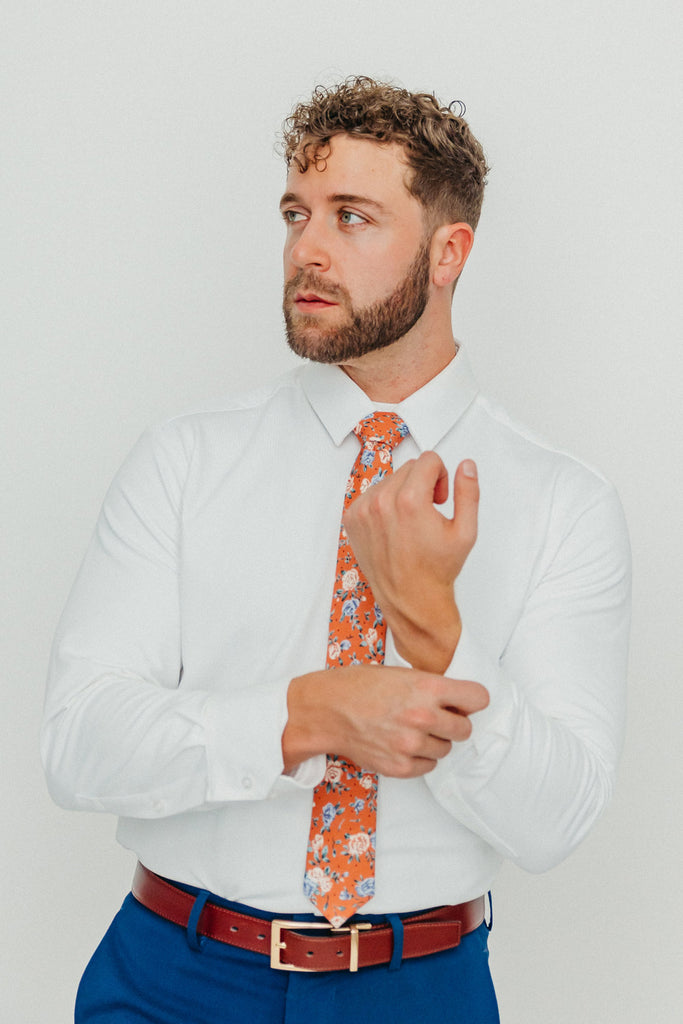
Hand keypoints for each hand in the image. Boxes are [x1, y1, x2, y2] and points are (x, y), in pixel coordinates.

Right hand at [283, 664, 488, 776]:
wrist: (325, 711)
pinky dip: (420, 757)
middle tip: (435, 716)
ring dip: (435, 740)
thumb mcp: (400, 674)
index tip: (465, 702)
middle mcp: (423, 716)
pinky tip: (402, 743)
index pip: (478, 698)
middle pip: (465, 729)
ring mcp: (412, 744)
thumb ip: (432, 687)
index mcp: (427, 687)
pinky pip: (429, 766)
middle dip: (453, 722)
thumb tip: (459, 702)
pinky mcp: (401, 766)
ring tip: (411, 729)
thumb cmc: (358, 686)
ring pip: (447, 749)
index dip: (472, 700)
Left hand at [343, 455, 478, 672]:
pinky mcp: (352, 520)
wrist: (411, 599)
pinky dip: (384, 504)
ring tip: (410, 522)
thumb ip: (468, 493)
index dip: (441, 477)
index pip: (428, 460)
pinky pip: (371, 494)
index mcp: (409, 501)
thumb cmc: (436, 570)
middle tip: (428, 513)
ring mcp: (362, 511)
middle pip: (409, 467)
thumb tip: (466, 466)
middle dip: (423, 483)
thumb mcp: (465, 531)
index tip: (440, 499)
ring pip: (389, 479)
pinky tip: (394, 527)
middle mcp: (381, 503)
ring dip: (402, 493)